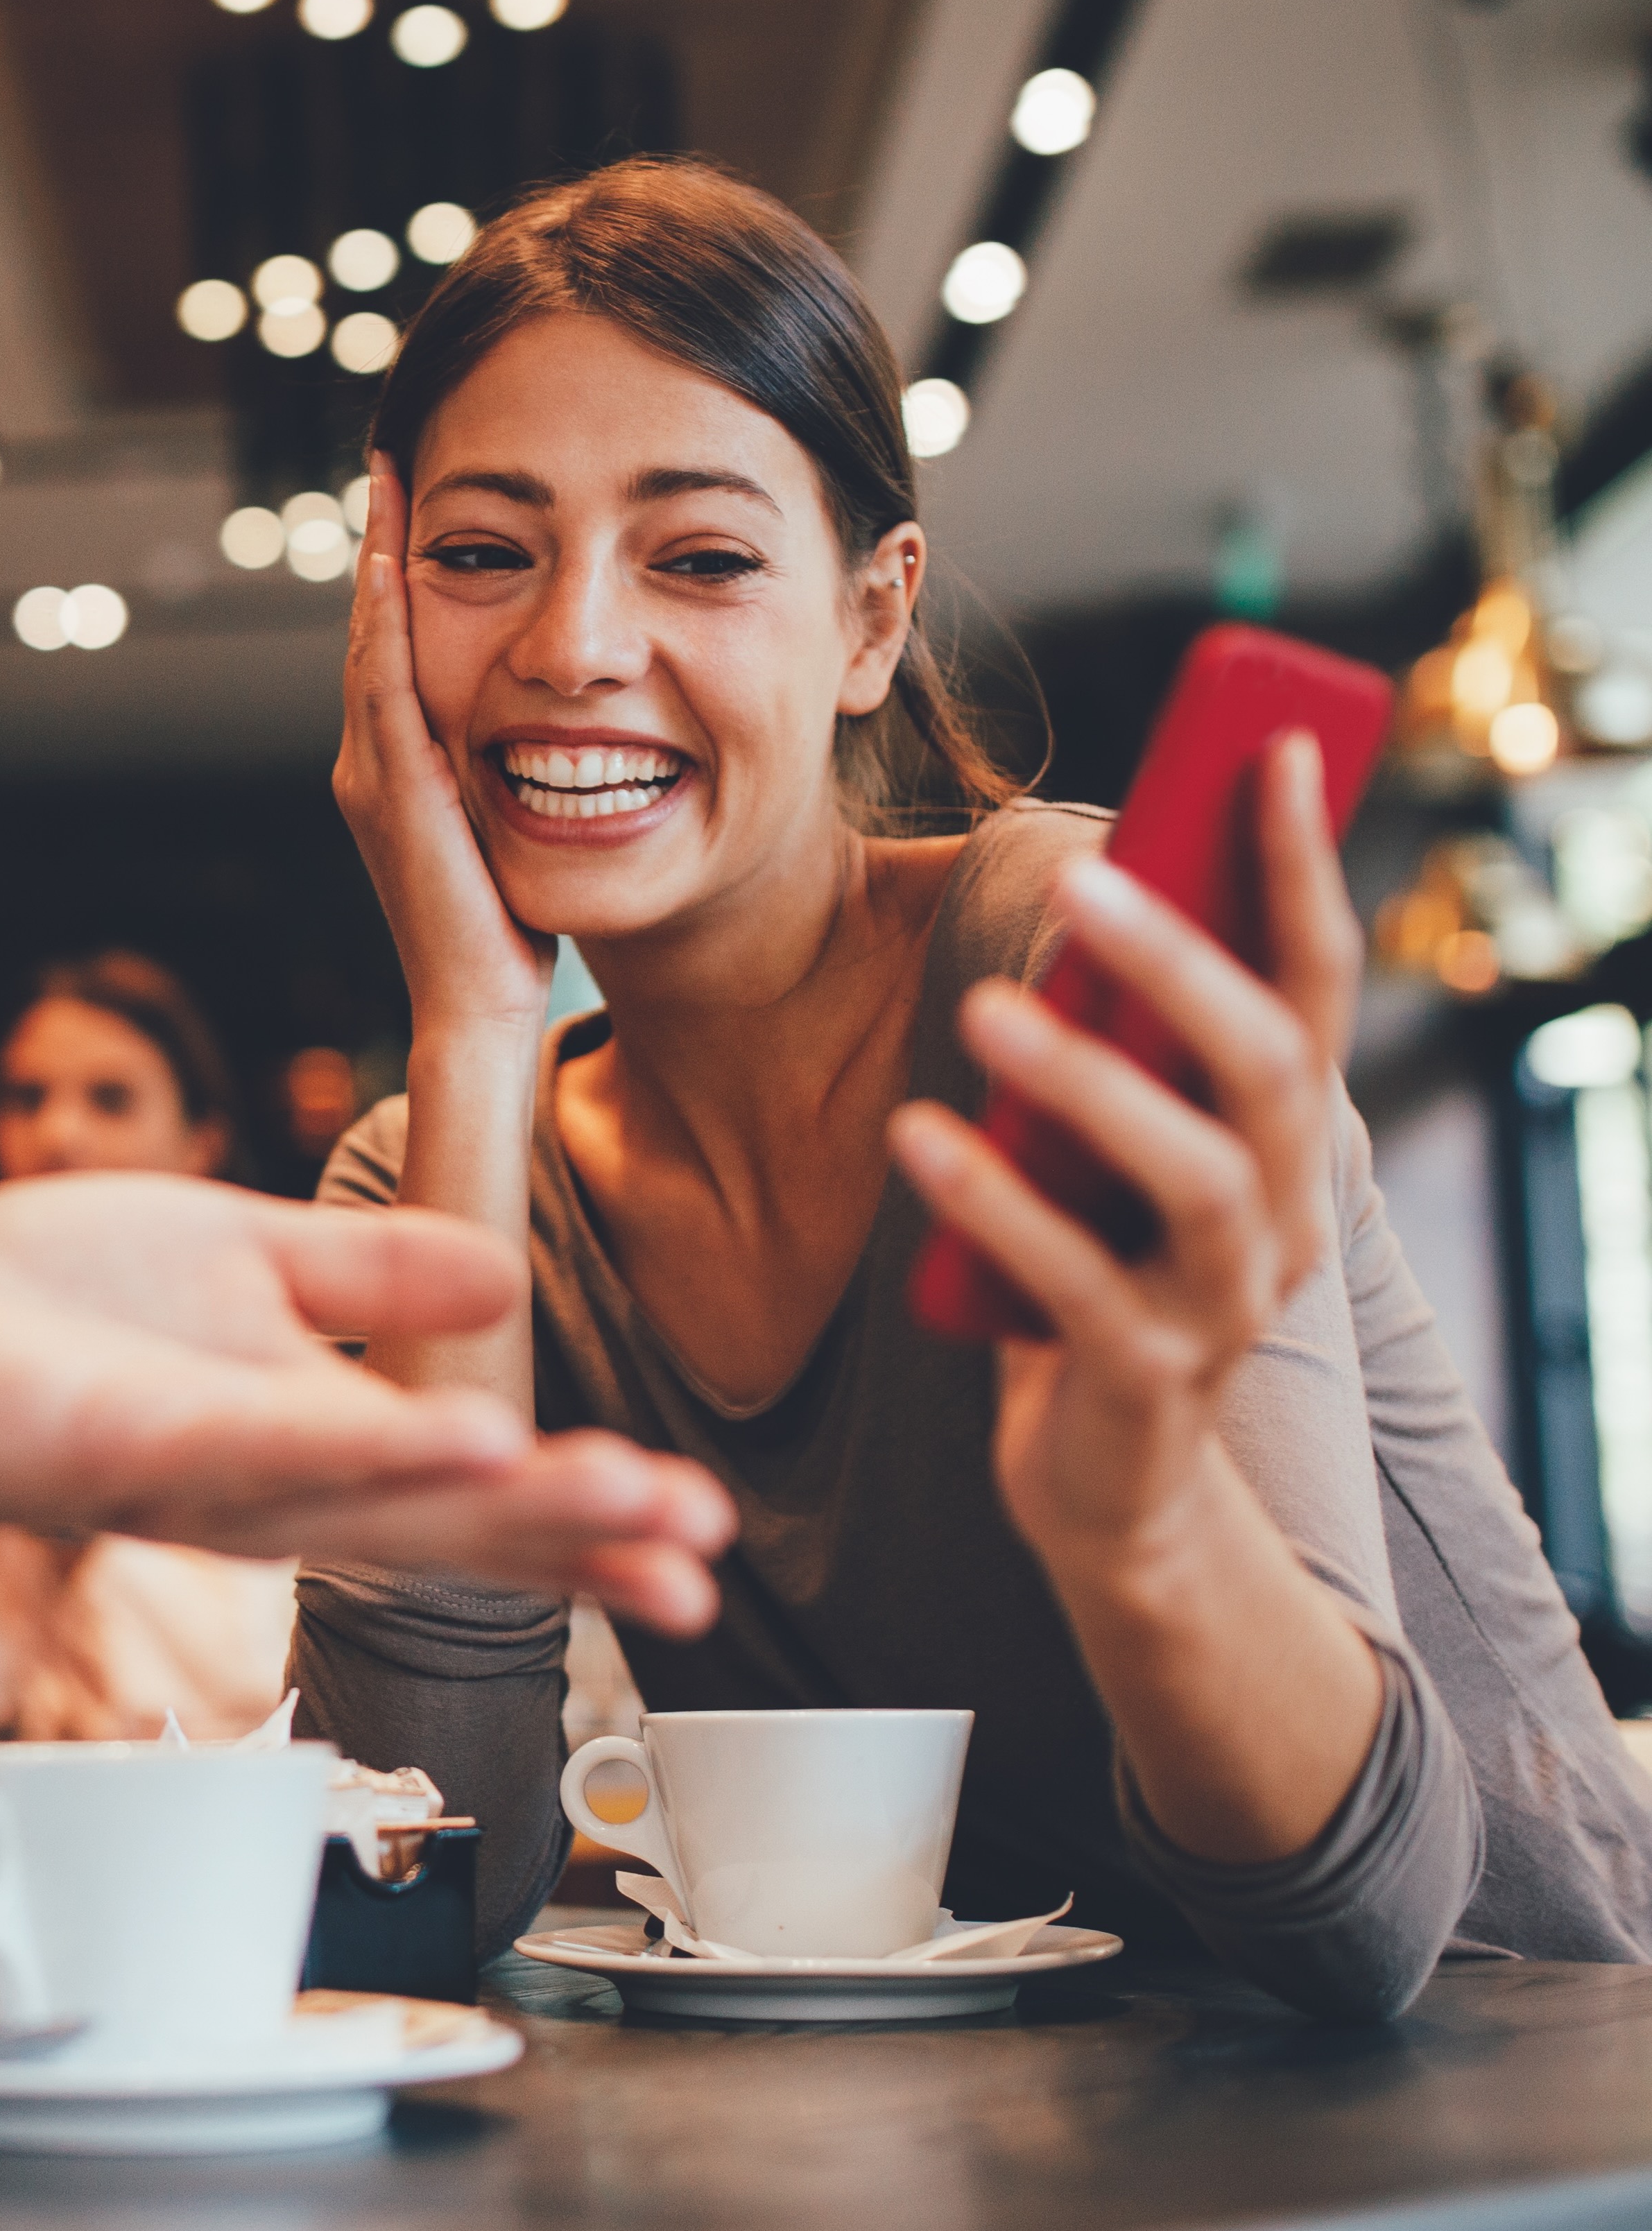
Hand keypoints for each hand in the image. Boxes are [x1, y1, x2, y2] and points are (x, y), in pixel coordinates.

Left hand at [0, 1170, 733, 1621]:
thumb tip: (502, 1283)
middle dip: (574, 1534)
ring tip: (621, 1493)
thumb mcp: (246, 1264)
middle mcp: (264, 1484)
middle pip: (440, 1522)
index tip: (700, 1534)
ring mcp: (191, 1479)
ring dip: (496, 1501)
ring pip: (366, 1500)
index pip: (465, 1487)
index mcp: (305, 1439)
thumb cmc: (57, 1307)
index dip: (580, 1515)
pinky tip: (459, 1441)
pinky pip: (251, 1453)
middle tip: (702, 1547)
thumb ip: (367, 1278)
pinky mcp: (113, 1449)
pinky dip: (355, 1452)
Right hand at [336, 455, 553, 1040]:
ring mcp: (372, 775)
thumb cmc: (504, 934)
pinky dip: (388, 622)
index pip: (394, 650)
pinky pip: (385, 686)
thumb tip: (549, 733)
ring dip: (380, 559)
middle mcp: (368, 762)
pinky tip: (399, 564)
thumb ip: (504, 778)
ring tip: (391, 482)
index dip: (403, 575)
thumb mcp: (505, 831)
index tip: (420, 506)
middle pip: (370, 629)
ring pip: (370, 643)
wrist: (475, 1005)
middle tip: (392, 462)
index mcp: (395, 769)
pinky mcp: (391, 792)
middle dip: (381, 544)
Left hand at [887, 732, 1362, 1568]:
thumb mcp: (1121, 1148)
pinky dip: (995, 1204)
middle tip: (1084, 875)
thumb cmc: (1103, 1270)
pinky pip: (1075, 1282)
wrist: (1111, 1482)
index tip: (1270, 748)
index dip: (1299, 866)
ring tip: (985, 1012)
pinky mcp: (1143, 1374)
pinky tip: (918, 1137)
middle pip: (1269, 1066)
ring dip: (1089, 1081)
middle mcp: (1280, 1211)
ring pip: (1192, 1174)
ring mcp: (1223, 1301)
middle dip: (1183, 962)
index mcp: (1281, 1138)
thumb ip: (1126, 1042)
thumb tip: (1094, 876)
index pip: (1313, 980)